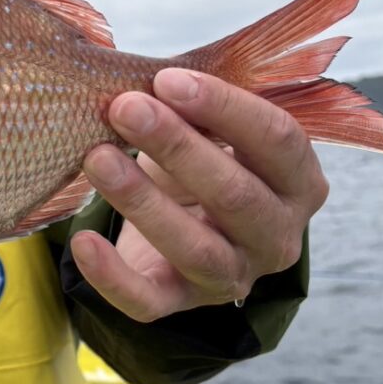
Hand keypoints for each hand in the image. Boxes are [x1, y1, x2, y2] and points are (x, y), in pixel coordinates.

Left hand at [71, 68, 328, 321]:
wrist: (183, 229)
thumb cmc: (201, 166)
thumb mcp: (211, 133)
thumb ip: (197, 108)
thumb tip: (150, 83)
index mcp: (299, 183)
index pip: (277, 141)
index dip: (224, 107)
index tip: (167, 80)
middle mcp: (277, 237)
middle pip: (235, 195)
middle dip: (177, 147)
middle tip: (124, 109)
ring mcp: (232, 276)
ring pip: (194, 248)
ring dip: (143, 201)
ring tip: (97, 158)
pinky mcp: (181, 303)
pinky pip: (148, 301)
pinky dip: (112, 275)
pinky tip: (83, 241)